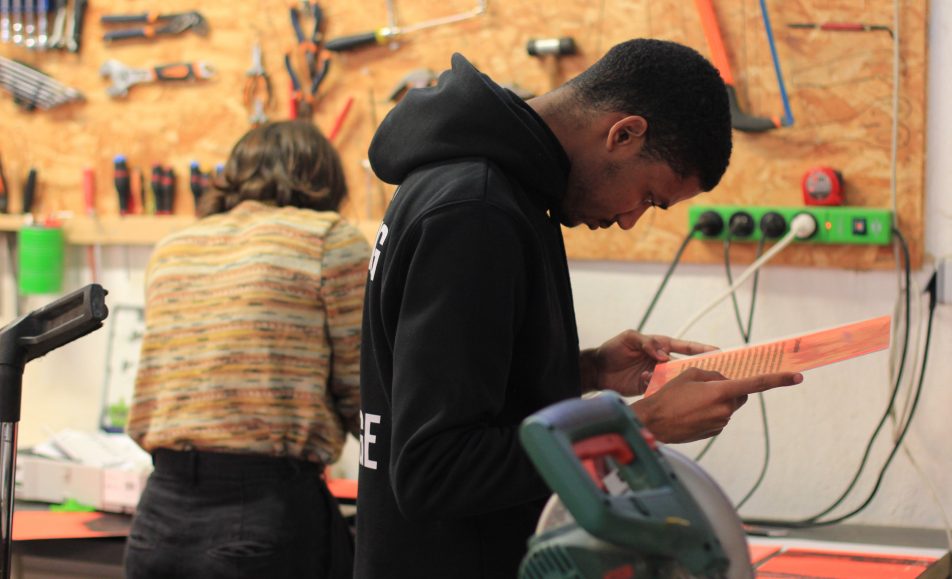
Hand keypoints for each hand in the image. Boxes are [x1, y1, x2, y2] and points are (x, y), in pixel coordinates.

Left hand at [587, 330, 716, 396]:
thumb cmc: (612, 349)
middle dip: (699, 370)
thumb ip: (647, 343)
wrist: (597, 370)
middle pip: (685, 365)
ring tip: (686, 386)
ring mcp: (656, 375)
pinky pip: (660, 390)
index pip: (685, 347)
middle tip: (714, 375)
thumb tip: (663, 355)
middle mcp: (661, 360)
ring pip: (675, 380)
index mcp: (660, 345)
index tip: (718, 351)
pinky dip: (659, 390)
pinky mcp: (649, 388)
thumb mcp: (629, 339)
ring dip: (677, 382)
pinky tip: (651, 385)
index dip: (701, 349)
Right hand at [630, 367, 802, 442]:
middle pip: (739, 394)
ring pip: (727, 406)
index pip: (755, 384)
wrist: (653, 422)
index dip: (778, 379)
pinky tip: (691, 412)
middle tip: (708, 386)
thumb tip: (725, 380)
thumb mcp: (690, 374)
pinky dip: (710, 412)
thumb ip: (713, 374)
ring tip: (691, 401)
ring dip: (716, 401)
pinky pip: (719, 417)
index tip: (797, 377)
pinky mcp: (714, 432)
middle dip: (731, 388)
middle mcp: (725, 409)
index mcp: (721, 391)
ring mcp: (721, 422)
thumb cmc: (669, 395)